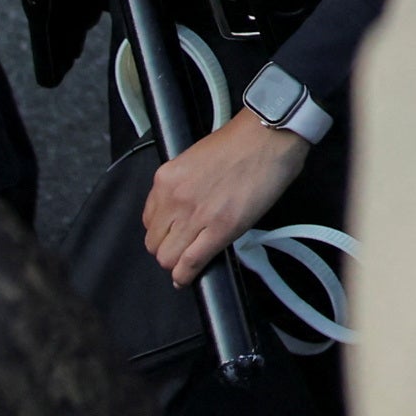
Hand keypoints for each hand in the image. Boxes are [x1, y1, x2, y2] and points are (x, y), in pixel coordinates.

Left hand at [143, 111, 313, 283]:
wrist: (268, 137)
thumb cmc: (241, 142)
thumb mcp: (196, 159)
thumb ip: (184, 184)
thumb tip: (185, 207)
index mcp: (166, 179)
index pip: (148, 219)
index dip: (161, 230)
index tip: (171, 233)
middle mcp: (174, 198)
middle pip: (154, 243)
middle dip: (166, 249)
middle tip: (181, 248)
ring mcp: (195, 215)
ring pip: (167, 257)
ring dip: (176, 264)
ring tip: (187, 262)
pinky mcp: (220, 229)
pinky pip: (191, 262)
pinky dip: (186, 276)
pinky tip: (188, 278)